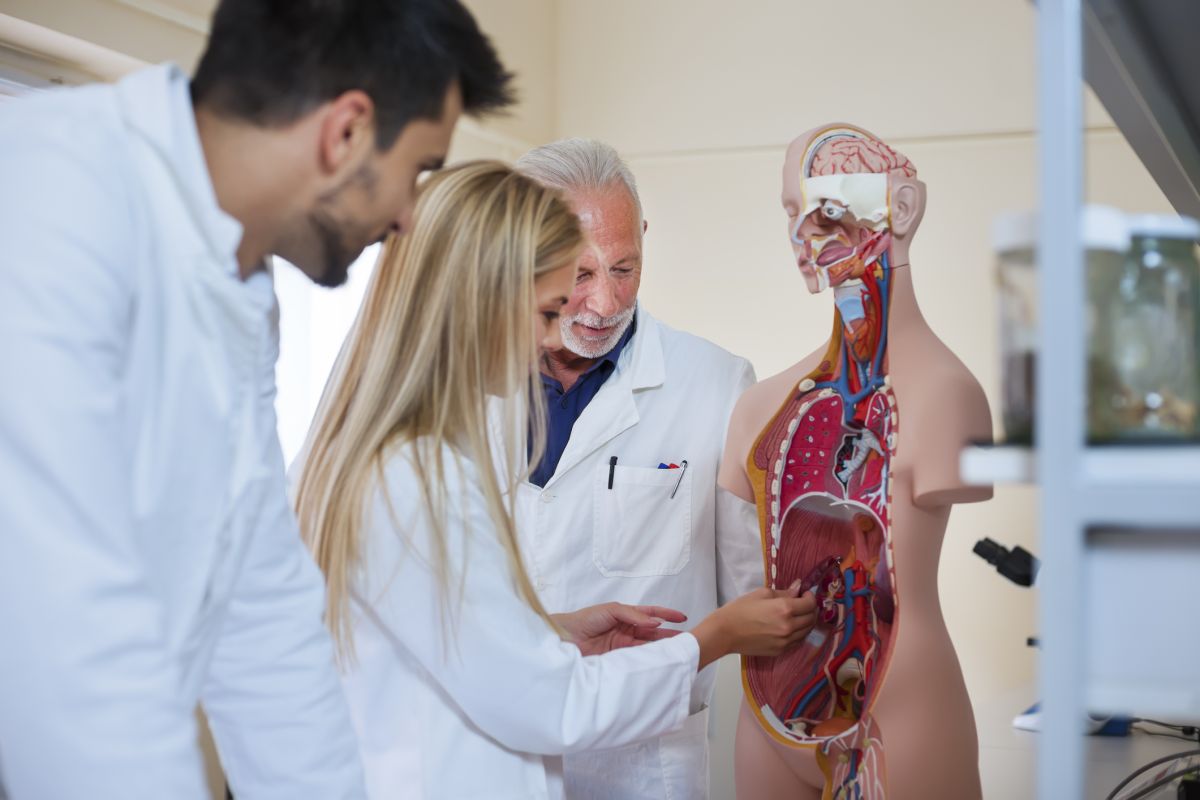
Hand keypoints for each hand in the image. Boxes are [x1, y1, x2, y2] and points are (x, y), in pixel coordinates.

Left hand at [553, 603, 686, 655]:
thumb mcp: (611, 610)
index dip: (667, 615)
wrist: (563, 639)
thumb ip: (633, 615)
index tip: (683, 618)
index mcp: (625, 616)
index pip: (650, 614)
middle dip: (669, 635)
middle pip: (652, 632)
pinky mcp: (617, 661)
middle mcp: (625, 631)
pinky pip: (636, 659)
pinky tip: (657, 661)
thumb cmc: (583, 620)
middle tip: (686, 639)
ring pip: (646, 647)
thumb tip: (655, 621)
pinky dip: (647, 660)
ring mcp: (622, 646)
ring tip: (677, 651)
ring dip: (661, 648)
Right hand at [691, 580, 816, 669]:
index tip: (805, 594)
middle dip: (811, 609)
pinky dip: (799, 633)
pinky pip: (797, 641)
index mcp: (784, 609)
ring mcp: (785, 641)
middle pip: (811, 618)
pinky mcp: (780, 651)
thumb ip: (783, 592)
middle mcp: (789, 626)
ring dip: (807, 622)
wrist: (725, 632)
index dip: (810, 597)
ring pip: (807, 632)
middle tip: (804, 604)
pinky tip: (792, 627)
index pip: (809, 604)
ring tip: (799, 615)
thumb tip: (798, 588)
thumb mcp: (761, 594)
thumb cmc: (740, 609)